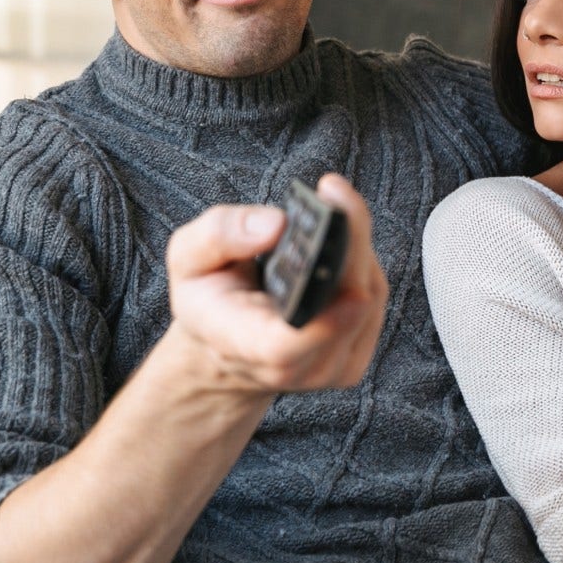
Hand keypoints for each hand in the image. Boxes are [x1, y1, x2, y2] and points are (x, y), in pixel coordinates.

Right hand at [165, 173, 387, 395]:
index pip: (285, 347)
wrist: (225, 344)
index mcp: (240, 345)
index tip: (340, 266)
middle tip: (332, 192)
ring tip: (332, 209)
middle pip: (342, 312)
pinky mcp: (352, 360)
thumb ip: (219, 235)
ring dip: (356, 248)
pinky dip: (362, 265)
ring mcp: (326, 371)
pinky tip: (341, 242)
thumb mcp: (188, 258)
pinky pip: (374, 302)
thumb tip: (275, 224)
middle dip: (347, 243)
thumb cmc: (207, 298)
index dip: (323, 318)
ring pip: (366, 299)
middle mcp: (290, 368)